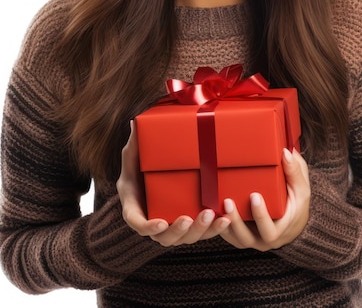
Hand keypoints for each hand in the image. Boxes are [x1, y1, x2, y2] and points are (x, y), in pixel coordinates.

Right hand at [116, 121, 230, 246]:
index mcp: (136, 205)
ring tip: (213, 216)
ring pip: (185, 238)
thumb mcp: (136, 153)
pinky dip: (214, 229)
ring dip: (200, 230)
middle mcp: (153, 220)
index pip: (137, 222)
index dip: (148, 227)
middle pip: (165, 237)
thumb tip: (135, 123)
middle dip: (179, 230)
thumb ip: (136, 142)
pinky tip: (226, 219)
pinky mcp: (190, 223)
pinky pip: (201, 232)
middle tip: (190, 218)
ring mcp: (172, 225)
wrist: (159, 172)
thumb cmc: (143, 164)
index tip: (161, 223)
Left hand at [220, 148, 309, 250]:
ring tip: (217, 205)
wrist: (292, 220)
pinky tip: (211, 211)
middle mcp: (264, 239)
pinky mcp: (240, 236)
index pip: (269, 230)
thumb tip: (286, 152)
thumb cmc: (296, 202)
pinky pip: (227, 235)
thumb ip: (295, 171)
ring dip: (224, 223)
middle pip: (246, 237)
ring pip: (234, 238)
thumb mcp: (301, 188)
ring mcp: (251, 239)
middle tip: (228, 201)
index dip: (260, 215)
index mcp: (280, 230)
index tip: (254, 195)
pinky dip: (218, 225)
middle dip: (236, 221)